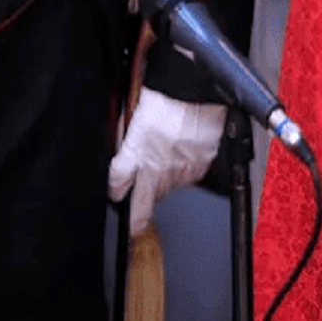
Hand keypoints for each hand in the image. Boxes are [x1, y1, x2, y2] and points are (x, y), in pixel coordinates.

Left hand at [107, 88, 225, 233]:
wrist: (194, 92)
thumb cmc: (163, 106)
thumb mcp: (132, 134)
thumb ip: (122, 165)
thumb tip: (116, 188)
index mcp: (148, 167)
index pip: (139, 205)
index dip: (135, 220)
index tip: (133, 229)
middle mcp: (169, 172)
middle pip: (156, 192)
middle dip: (149, 185)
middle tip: (148, 165)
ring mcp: (188, 168)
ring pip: (174, 183)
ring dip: (167, 174)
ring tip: (165, 150)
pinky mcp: (205, 161)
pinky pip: (192, 173)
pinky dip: (185, 165)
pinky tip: (182, 148)